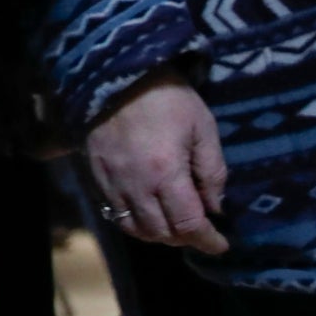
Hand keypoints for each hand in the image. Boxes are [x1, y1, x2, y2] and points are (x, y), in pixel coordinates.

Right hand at [85, 71, 229, 254]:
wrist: (117, 72)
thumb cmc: (167, 96)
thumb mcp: (203, 126)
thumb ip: (213, 171)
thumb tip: (215, 207)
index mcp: (166, 172)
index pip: (188, 224)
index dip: (207, 240)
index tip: (221, 244)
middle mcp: (135, 185)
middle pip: (161, 233)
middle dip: (185, 238)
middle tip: (199, 228)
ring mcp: (111, 182)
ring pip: (135, 229)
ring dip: (158, 234)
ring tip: (173, 224)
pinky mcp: (94, 175)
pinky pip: (112, 213)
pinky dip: (133, 222)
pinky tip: (146, 212)